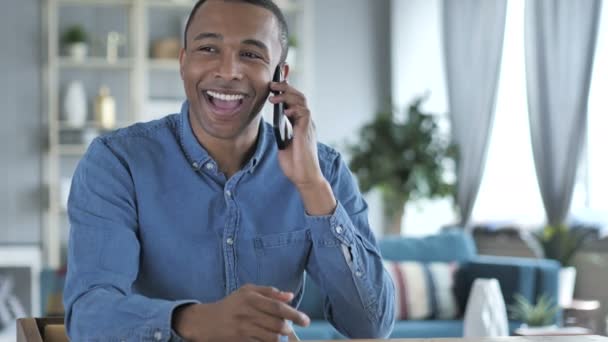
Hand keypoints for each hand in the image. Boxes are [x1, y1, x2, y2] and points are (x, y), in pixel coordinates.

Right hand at [173, 284, 309, 340]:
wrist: (206, 321)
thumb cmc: (231, 304)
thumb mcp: (247, 291)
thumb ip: (269, 292)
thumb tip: (290, 296)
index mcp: (251, 298)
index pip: (278, 307)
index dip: (294, 314)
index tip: (306, 321)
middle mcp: (247, 312)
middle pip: (277, 324)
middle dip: (288, 328)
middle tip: (288, 328)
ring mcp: (243, 328)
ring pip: (272, 337)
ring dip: (280, 337)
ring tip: (280, 334)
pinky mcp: (240, 340)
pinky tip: (270, 339)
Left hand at [269, 81, 323, 188]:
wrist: (304, 177)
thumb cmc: (294, 164)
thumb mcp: (283, 144)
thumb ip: (282, 132)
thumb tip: (275, 122)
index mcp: (299, 124)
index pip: (294, 102)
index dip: (286, 91)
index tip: (274, 85)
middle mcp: (305, 122)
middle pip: (299, 97)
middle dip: (285, 88)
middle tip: (272, 84)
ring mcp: (308, 125)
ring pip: (301, 101)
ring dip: (286, 95)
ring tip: (273, 94)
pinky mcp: (307, 131)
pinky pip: (304, 112)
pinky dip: (293, 108)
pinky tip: (284, 110)